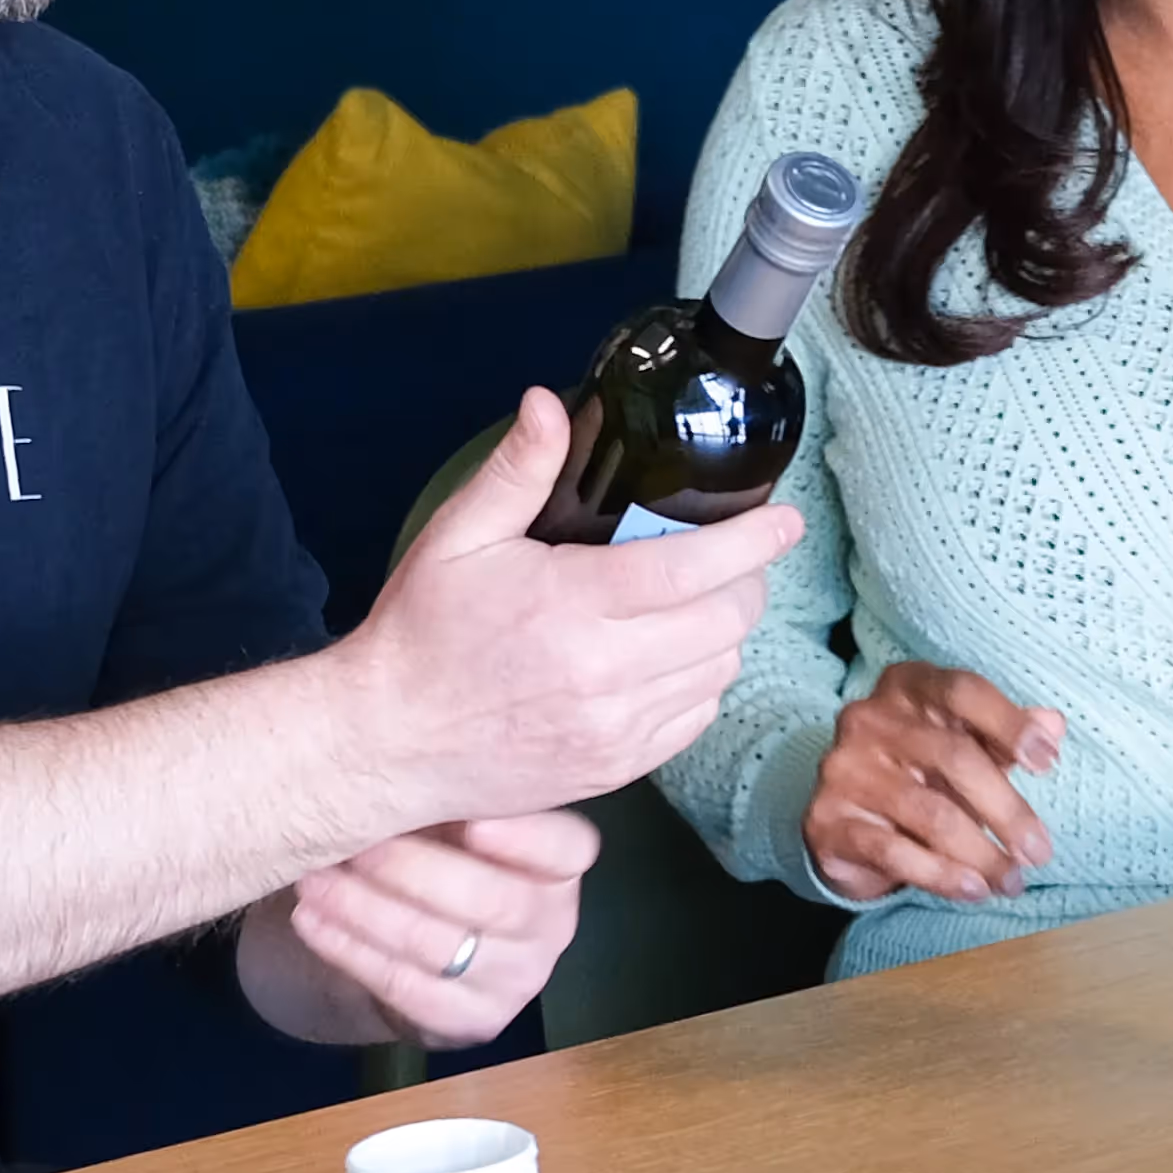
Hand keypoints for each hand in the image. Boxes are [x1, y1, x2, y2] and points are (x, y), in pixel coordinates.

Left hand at [244, 812, 596, 1047]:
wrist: (401, 940)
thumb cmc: (429, 849)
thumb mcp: (447, 810)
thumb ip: (448, 777)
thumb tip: (408, 714)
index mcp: (561, 863)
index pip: (568, 849)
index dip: (524, 838)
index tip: (470, 819)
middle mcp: (554, 923)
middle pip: (496, 902)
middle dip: (413, 871)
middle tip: (354, 846)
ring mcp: (519, 978)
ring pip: (442, 947)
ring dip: (366, 911)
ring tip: (313, 879)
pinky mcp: (476, 1021)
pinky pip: (409, 991)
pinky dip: (352, 952)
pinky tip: (313, 920)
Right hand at [331, 387, 802, 832]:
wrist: (387, 743)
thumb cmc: (420, 634)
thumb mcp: (458, 537)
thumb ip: (516, 470)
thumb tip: (550, 403)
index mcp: (572, 606)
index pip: (696, 568)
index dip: (753, 540)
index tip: (784, 520)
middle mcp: (605, 675)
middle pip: (726, 621)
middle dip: (747, 580)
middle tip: (734, 555)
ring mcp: (615, 730)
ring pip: (720, 670)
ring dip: (726, 630)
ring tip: (700, 601)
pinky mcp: (616, 769)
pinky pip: (695, 719)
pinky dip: (702, 681)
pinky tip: (675, 656)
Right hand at [803, 661, 1063, 902]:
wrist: (843, 818)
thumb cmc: (918, 772)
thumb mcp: (963, 745)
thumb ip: (1004, 736)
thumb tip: (1052, 725)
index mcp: (908, 687)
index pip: (963, 692)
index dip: (1009, 724)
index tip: (1047, 761)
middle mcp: (870, 718)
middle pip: (955, 757)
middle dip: (1007, 810)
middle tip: (1039, 851)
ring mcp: (845, 768)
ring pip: (930, 813)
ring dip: (982, 854)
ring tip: (1012, 881)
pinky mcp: (828, 820)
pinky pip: (895, 851)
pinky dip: (942, 875)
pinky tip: (974, 889)